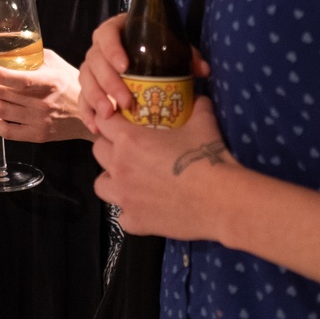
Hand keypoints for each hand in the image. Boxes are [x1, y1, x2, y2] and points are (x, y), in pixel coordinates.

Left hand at [0, 48, 89, 142]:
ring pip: (0, 111)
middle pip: (3, 95)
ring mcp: (40, 121)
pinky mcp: (38, 135)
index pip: (21, 80)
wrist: (92, 112)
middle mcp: (44, 103)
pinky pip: (6, 132)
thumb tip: (1, 42)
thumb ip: (31, 53)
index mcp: (50, 82)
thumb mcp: (55, 62)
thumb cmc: (70, 83)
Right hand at [78, 12, 208, 136]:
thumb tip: (202, 69)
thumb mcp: (174, 49)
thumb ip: (188, 56)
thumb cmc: (160, 51)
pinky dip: (87, 113)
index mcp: (116, 32)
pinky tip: (96, 126)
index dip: (112, 49)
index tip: (124, 66)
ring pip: (85, 80)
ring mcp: (92, 68)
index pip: (106, 35)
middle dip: (108, 82)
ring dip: (95, 98)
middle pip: (94, 61)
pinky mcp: (89, 87)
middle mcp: (99, 48)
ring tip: (109, 114)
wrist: (149, 61)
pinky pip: (82, 99)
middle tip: (126, 101)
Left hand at [91, 95, 236, 239]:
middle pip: (98, 151)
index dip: (110, 119)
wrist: (221, 201)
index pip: (103, 121)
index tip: (119, 121)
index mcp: (129, 140)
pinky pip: (122, 215)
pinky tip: (146, 208)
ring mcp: (124, 197)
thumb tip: (199, 97)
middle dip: (109, 147)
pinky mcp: (134, 222)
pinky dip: (131, 211)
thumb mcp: (203, 124)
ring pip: (101, 184)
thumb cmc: (208, 159)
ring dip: (112, 179)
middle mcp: (119, 167)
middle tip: (128, 150)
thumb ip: (196, 107)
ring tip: (130, 179)